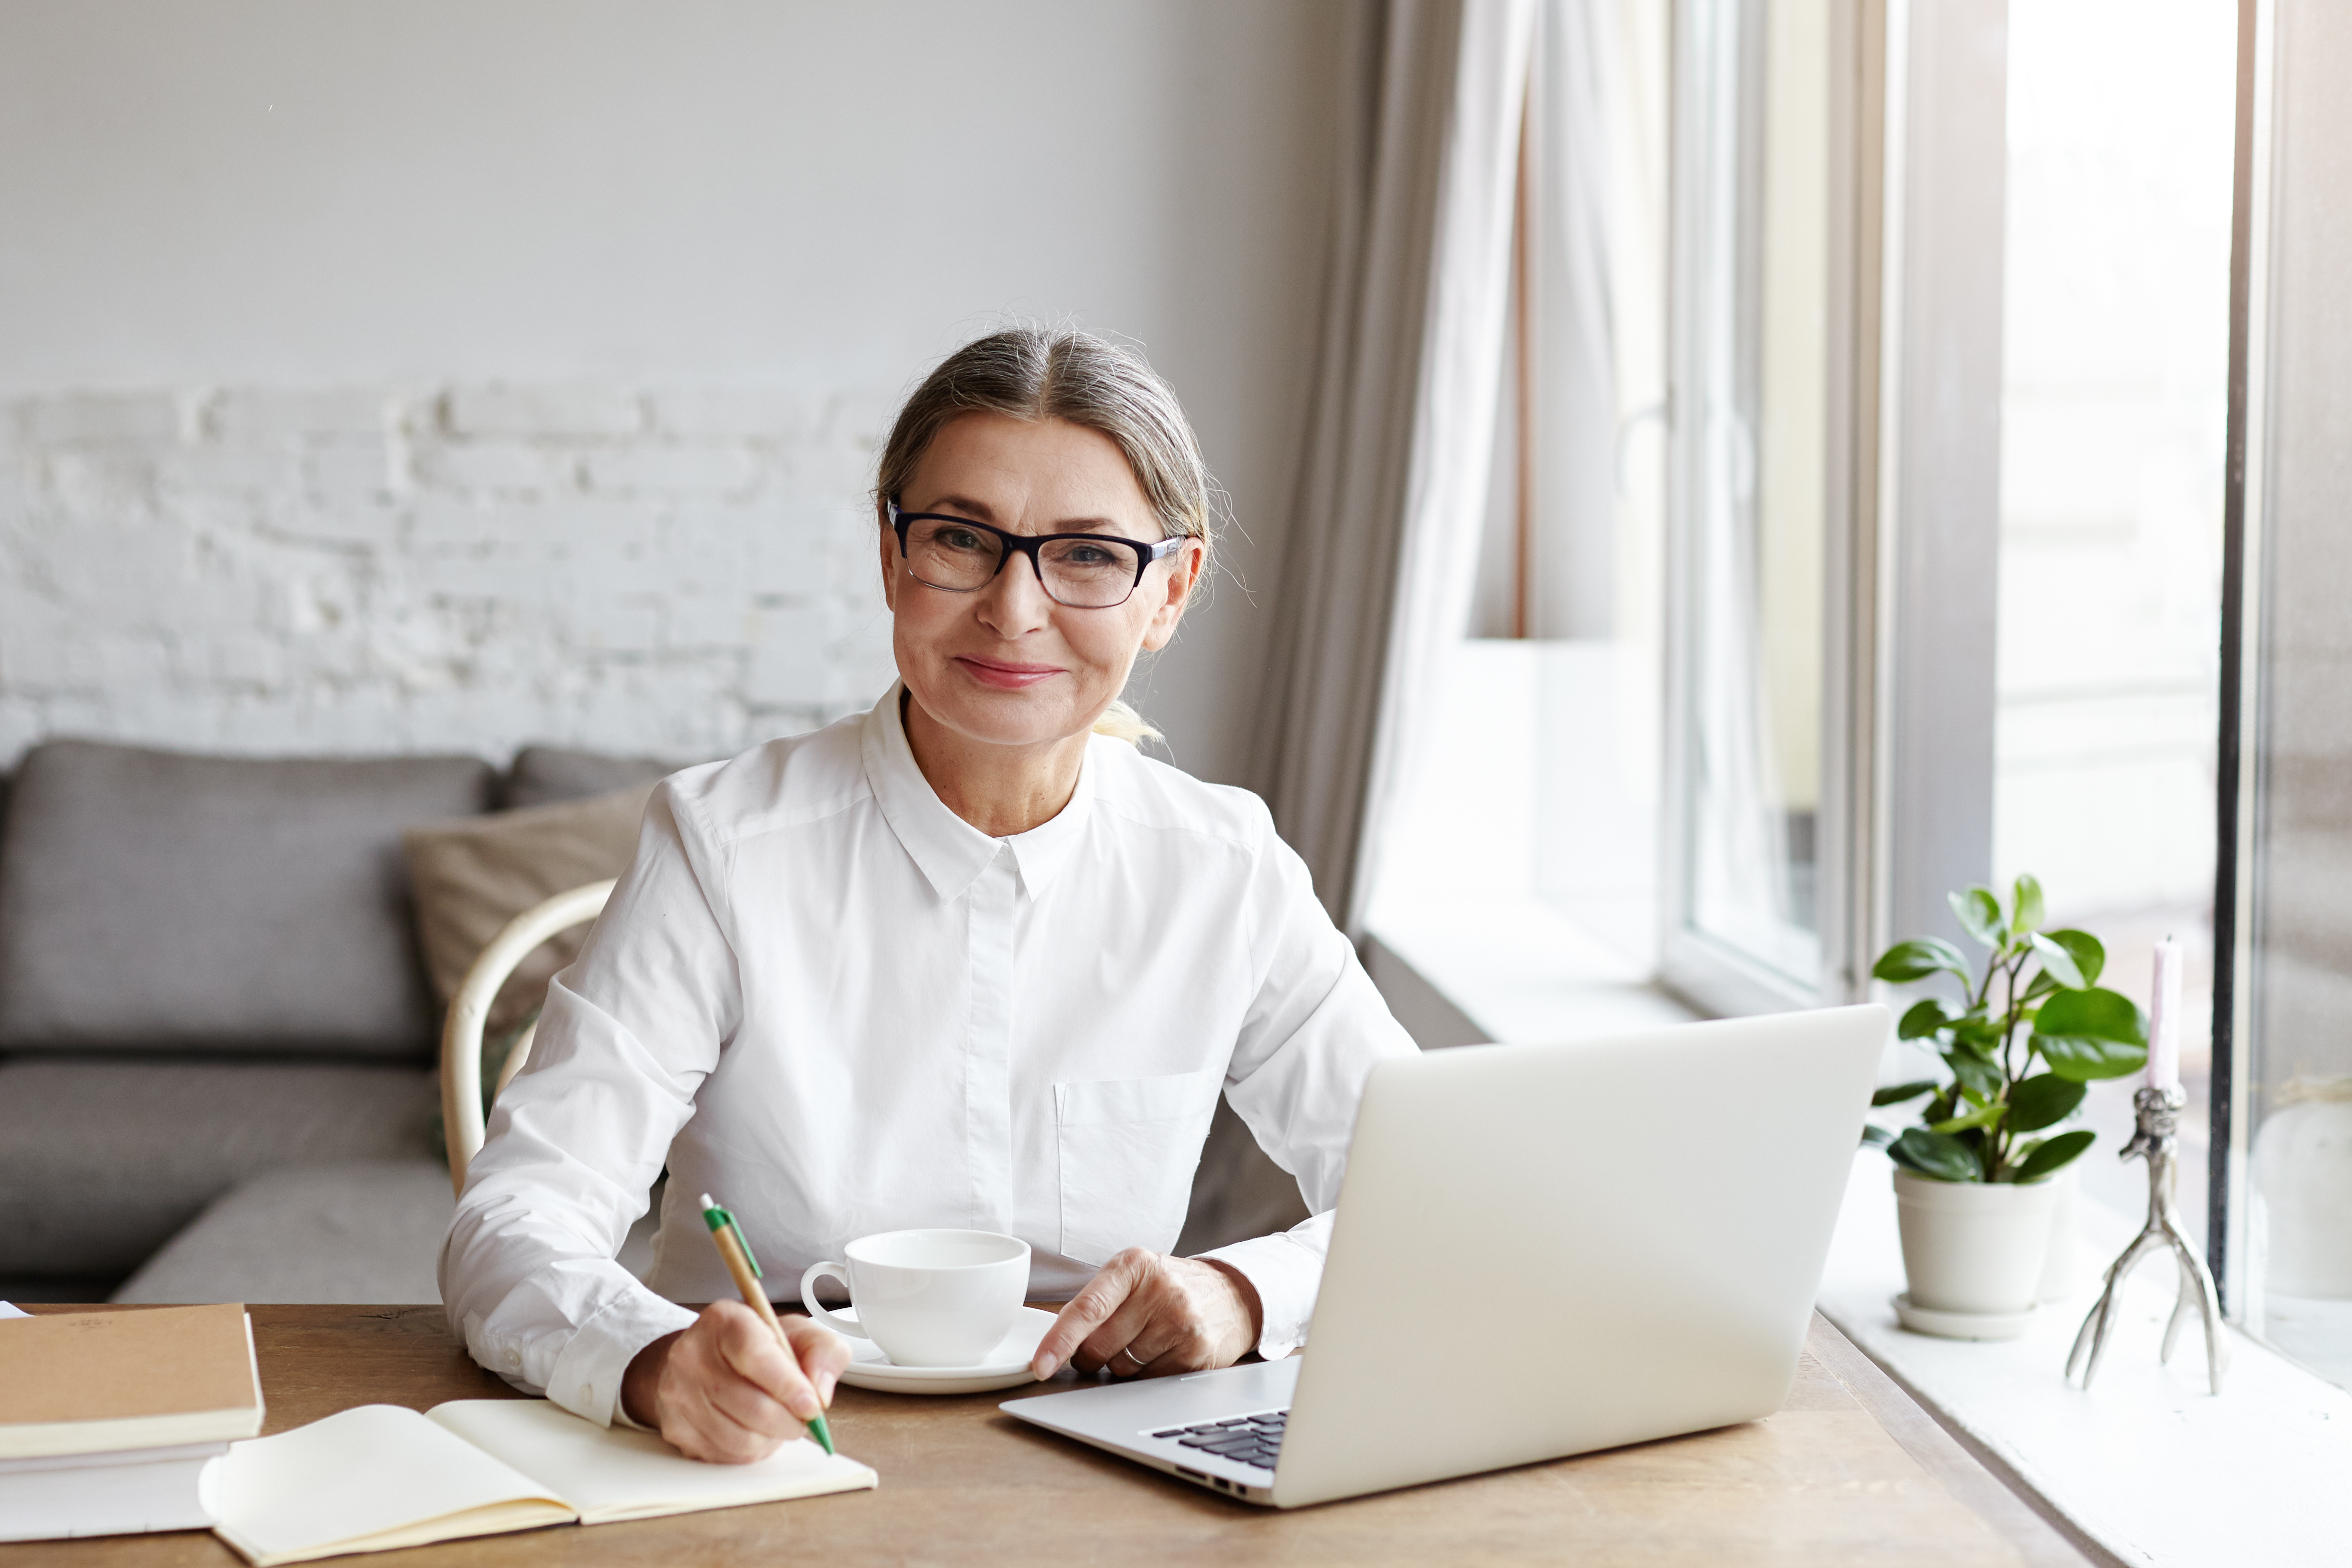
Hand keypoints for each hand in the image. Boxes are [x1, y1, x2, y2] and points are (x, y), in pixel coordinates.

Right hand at [620, 1300, 850, 1462]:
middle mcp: (691, 1354)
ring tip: (778, 1421)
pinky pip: (725, 1456)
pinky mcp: (676, 1428)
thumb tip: (820, 1392)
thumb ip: (823, 1352)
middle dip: (789, 1421)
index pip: (755, 1355)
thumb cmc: (756, 1347)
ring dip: (771, 1438)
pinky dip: (750, 1450)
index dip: (788, 1385)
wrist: (704, 1361)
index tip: (811, 1405)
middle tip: (803, 1418)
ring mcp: (678, 1394)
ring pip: (740, 1438)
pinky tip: (753, 1430)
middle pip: (751, 1405)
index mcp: (724, 1321)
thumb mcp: (798, 1334)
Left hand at [1030, 1248, 1262, 1379]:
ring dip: (1122, 1364)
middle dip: (1092, 1354)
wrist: (1233, 1294)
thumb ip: (1095, 1303)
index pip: (1087, 1308)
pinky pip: (1149, 1381)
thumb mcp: (1133, 1277)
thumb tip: (1055, 1348)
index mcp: (1134, 1265)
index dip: (1059, 1341)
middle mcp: (1160, 1290)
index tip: (1041, 1365)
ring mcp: (1181, 1322)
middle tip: (1111, 1340)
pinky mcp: (1197, 1353)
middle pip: (1098, 1345)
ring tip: (1146, 1340)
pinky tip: (1164, 1352)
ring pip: (1121, 1368)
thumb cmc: (1170, 1286)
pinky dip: (1147, 1374)